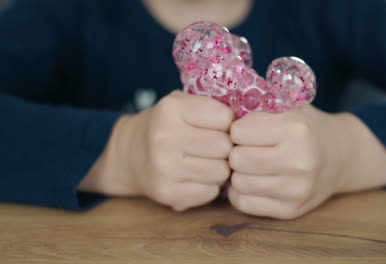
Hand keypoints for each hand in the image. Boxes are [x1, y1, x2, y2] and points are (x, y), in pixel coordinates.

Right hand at [79, 91, 233, 210]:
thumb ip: (212, 106)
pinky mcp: (167, 193)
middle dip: (225, 147)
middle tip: (213, 147)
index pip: (225, 118)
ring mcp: (164, 168)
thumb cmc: (169, 126)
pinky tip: (195, 177)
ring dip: (219, 168)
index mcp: (171, 109)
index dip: (227, 123)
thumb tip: (250, 127)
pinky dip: (209, 186)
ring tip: (204, 161)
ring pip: (222, 172)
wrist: (132, 154)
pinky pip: (210, 192)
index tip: (217, 126)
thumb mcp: (183, 103)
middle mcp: (164, 138)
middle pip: (226, 147)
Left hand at [228, 104, 385, 218]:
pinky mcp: (290, 210)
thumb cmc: (304, 128)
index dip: (237, 129)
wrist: (340, 156)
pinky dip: (242, 192)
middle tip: (247, 149)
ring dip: (239, 173)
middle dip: (236, 152)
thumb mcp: (287, 107)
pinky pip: (243, 203)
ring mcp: (296, 189)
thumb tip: (216, 118)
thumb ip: (256, 106)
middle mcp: (299, 161)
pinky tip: (255, 181)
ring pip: (238, 183)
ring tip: (252, 165)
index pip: (237, 132)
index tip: (247, 130)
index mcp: (296, 130)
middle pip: (236, 159)